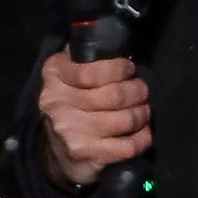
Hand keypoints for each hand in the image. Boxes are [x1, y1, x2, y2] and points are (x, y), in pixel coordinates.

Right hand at [39, 54, 151, 186]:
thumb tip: (117, 45)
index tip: (129, 71)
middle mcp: (57, 102)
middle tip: (142, 92)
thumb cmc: (72, 103)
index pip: (92, 70)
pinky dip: (141, 139)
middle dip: (137, 92)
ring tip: (143, 112)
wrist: (57, 149)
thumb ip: (87, 56)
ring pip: (123, 119)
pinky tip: (142, 133)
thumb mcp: (70, 72)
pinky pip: (125, 146)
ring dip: (141, 114)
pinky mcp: (84, 153)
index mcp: (54, 75)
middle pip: (113, 95)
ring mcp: (69, 130)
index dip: (119, 69)